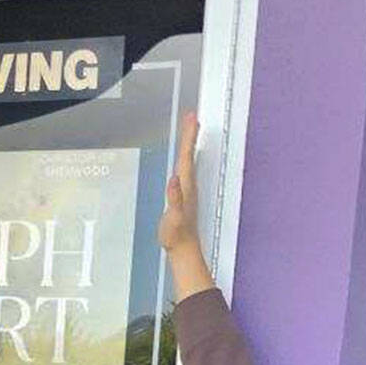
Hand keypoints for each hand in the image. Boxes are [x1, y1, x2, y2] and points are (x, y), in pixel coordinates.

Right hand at [157, 111, 200, 253]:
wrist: (183, 248)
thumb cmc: (176, 235)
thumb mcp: (173, 219)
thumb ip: (174, 199)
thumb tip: (173, 179)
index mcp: (185, 186)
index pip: (187, 157)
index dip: (188, 138)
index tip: (191, 119)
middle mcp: (188, 185)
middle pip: (189, 154)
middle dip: (190, 134)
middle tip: (192, 116)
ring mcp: (187, 189)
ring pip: (189, 160)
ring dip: (189, 144)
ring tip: (190, 129)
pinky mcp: (184, 194)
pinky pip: (185, 170)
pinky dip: (184, 158)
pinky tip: (182, 157)